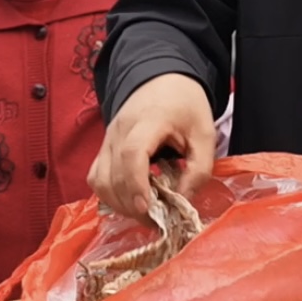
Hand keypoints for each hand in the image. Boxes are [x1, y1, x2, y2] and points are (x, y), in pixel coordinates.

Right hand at [89, 73, 214, 218]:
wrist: (164, 80)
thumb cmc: (186, 106)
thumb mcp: (205, 134)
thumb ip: (199, 169)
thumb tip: (183, 201)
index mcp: (149, 120)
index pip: (131, 153)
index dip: (136, 184)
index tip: (148, 208)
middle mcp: (120, 129)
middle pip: (113, 173)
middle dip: (131, 204)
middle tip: (156, 220)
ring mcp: (108, 138)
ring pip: (99, 179)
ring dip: (119, 203)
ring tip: (144, 213)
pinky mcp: (103, 147)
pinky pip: (96, 176)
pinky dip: (109, 194)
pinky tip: (130, 201)